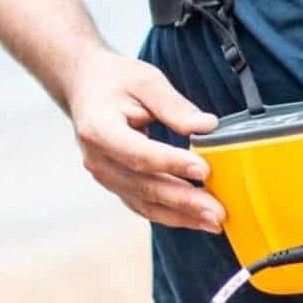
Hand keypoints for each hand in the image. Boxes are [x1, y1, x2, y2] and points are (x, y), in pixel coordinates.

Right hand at [67, 44, 225, 231]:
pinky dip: (172, 215)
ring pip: (145, 203)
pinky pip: (144, 206)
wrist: (85, 87)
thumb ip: (175, 105)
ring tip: (215, 222)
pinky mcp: (116, 185)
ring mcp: (104, 176)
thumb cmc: (115, 81)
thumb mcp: (146, 81)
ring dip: (182, 216)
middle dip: (184, 201)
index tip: (204, 170)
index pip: (139, 154)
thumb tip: (207, 126)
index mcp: (99, 129)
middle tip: (218, 211)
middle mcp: (98, 159)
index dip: (172, 164)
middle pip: (144, 186)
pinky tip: (198, 219)